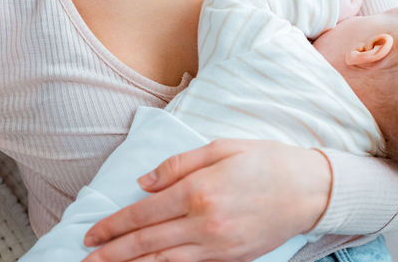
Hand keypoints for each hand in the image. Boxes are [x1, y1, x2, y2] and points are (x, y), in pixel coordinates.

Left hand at [81, 139, 331, 261]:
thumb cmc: (267, 162)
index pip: (143, 213)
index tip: (92, 235)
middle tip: (85, 261)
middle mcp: (204, 223)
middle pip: (146, 244)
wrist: (311, 189)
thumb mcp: (222, 147)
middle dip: (111, 254)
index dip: (113, 226)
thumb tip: (143, 183)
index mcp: (199, 191)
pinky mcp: (231, 259)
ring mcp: (218, 246)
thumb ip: (178, 164)